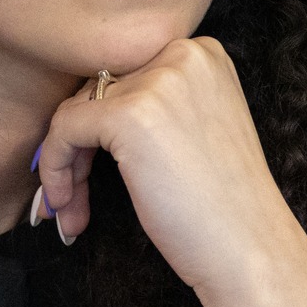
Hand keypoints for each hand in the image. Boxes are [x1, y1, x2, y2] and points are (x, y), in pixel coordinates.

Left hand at [35, 37, 306, 306]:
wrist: (251, 252)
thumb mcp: (193, 131)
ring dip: (65, 166)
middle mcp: (184, 54)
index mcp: (202, 53)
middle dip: (79, 150)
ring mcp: (159, 81)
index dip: (101, 127)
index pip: (124, 76)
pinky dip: (55, 168)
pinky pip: (64, 128)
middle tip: (73, 200)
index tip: (92, 174)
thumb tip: (79, 109)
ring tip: (68, 212)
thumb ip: (153, 106)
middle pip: (98, 92)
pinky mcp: (131, 114)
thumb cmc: (222, 207)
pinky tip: (66, 206)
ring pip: (77, 111)